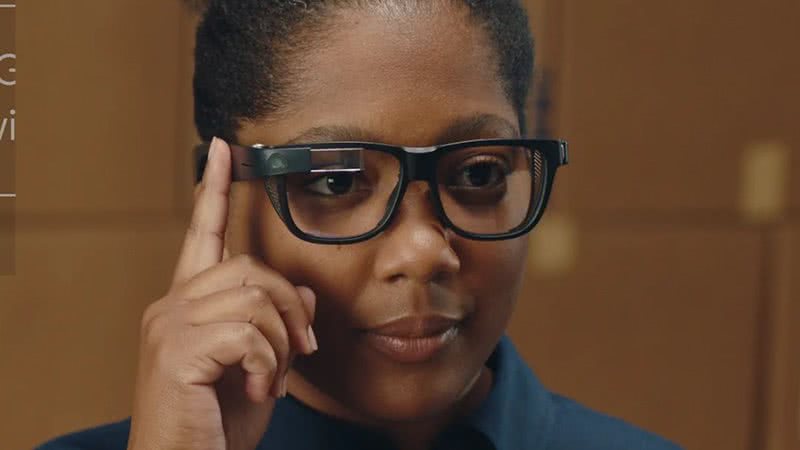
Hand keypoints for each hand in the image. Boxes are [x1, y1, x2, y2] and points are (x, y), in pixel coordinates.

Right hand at [126, 137, 317, 449]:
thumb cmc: (216, 423)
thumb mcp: (260, 367)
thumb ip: (277, 325)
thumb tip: (304, 290)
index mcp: (188, 304)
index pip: (202, 234)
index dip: (214, 190)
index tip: (224, 148)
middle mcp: (171, 305)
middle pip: (252, 268)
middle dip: (291, 309)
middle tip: (302, 350)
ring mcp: (170, 325)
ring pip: (255, 297)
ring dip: (282, 341)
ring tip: (275, 375)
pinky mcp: (177, 350)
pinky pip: (248, 332)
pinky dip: (267, 363)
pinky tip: (260, 388)